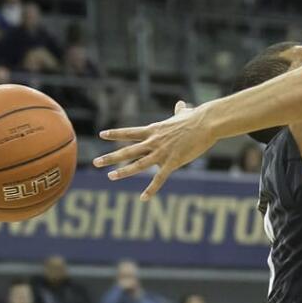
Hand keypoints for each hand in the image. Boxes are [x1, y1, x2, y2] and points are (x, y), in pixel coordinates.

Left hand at [95, 100, 213, 199]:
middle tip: (95, 162)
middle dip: (110, 157)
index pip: (130, 132)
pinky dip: (151, 189)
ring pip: (138, 164)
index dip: (115, 134)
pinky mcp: (172, 162)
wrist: (206, 123)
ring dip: (123, 171)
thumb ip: (178, 111)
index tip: (102, 134)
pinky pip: (159, 179)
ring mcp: (161, 153)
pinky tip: (143, 198)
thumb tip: (180, 104)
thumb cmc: (197, 118)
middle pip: (127, 150)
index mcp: (154, 130)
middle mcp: (153, 142)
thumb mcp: (184, 113)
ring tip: (110, 176)